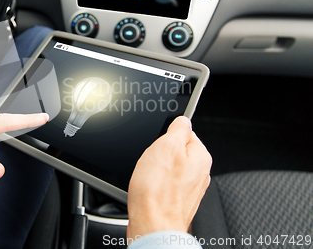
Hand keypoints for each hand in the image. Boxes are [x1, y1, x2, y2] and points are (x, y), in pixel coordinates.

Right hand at [127, 116, 211, 238]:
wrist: (152, 226)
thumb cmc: (157, 191)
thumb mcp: (166, 146)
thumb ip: (178, 129)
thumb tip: (182, 120)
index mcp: (200, 156)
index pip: (184, 132)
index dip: (166, 134)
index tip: (157, 141)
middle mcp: (199, 173)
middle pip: (175, 151)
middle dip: (159, 153)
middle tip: (150, 161)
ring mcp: (188, 189)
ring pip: (167, 169)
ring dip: (155, 170)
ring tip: (148, 177)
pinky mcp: (176, 201)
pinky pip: (163, 184)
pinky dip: (153, 184)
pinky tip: (147, 189)